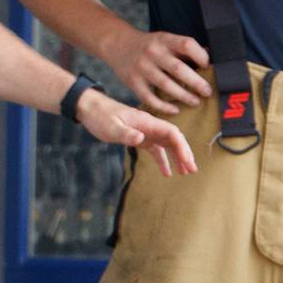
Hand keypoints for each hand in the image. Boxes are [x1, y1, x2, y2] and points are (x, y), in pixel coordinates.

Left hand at [77, 93, 200, 177]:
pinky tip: (167, 173)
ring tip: (186, 172)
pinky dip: (163, 161)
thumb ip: (126, 134)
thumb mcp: (111, 127)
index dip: (181, 147)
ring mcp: (146, 132)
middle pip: (174, 139)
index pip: (172, 133)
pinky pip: (156, 150)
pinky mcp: (140, 138)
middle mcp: (150, 126)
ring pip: (168, 145)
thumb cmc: (100, 116)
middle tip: (192, 170)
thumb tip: (141, 139)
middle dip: (184, 154)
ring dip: (177, 158)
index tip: (186, 161)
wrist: (89, 109)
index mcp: (148, 122)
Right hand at [103, 26, 213, 115]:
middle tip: (208, 92)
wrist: (117, 44)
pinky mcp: (133, 81)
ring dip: (183, 96)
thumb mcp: (165, 39)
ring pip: (166, 85)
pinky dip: (163, 106)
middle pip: (178, 68)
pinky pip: (149, 97)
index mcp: (164, 39)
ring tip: (195, 101)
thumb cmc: (149, 45)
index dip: (200, 56)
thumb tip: (210, 56)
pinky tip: (175, 109)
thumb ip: (183, 48)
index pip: (186, 44)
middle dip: (196, 82)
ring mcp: (142, 67)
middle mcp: (153, 52)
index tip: (208, 66)